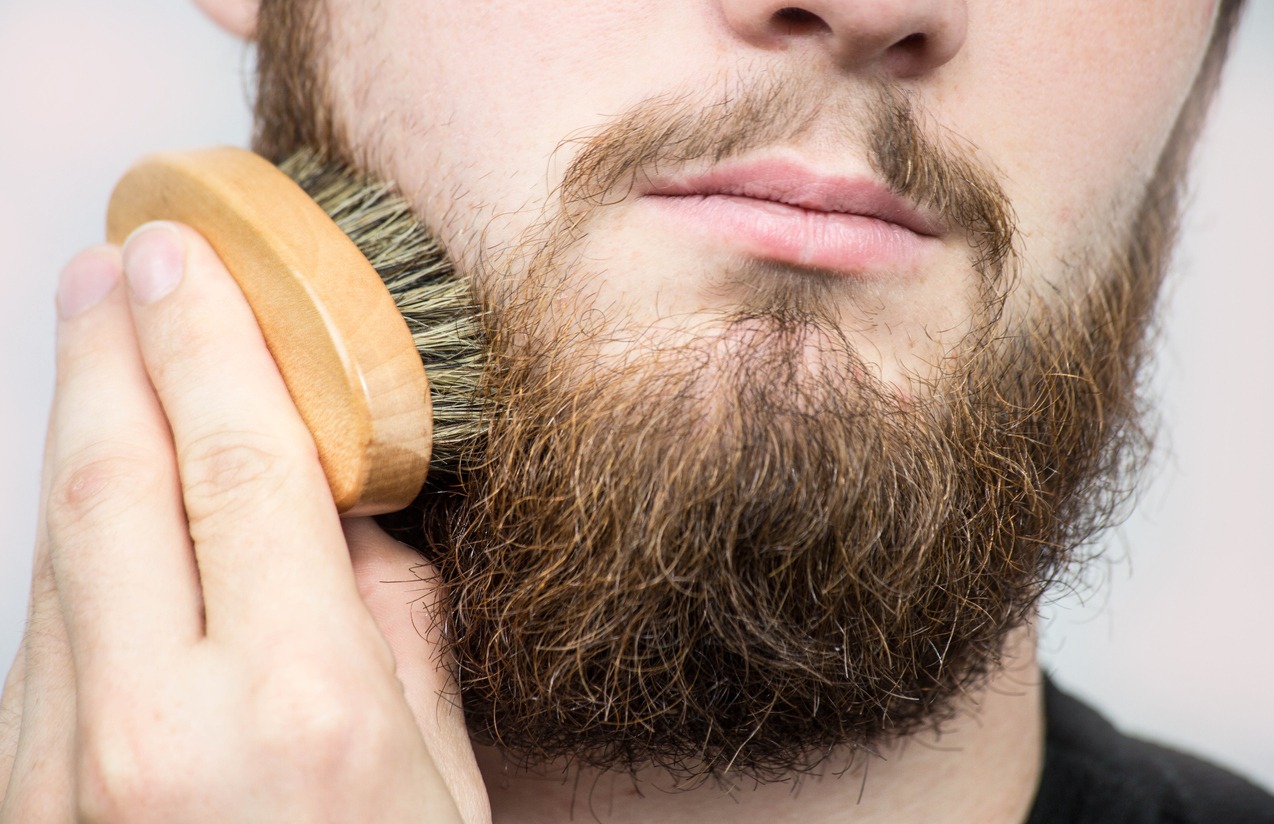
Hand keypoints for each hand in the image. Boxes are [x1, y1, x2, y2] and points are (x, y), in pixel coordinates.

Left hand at [0, 224, 489, 822]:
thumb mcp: (439, 779)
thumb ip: (392, 627)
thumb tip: (348, 514)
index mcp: (302, 711)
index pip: (244, 468)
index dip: (210, 343)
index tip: (186, 257)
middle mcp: (161, 729)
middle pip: (115, 483)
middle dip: (109, 351)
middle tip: (112, 263)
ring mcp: (65, 772)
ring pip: (57, 549)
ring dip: (76, 433)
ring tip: (97, 347)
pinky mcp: (23, 800)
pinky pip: (41, 631)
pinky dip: (68, 537)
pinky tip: (94, 493)